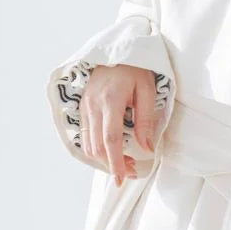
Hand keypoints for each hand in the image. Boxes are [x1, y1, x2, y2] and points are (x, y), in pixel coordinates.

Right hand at [79, 63, 158, 185]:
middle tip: (133, 172)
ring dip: (104, 159)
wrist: (116, 51)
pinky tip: (111, 152)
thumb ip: (146, 120)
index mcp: (110, 101)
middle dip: (113, 164)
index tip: (123, 178)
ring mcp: (85, 107)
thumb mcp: (147, 91)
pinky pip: (86, 135)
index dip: (116, 162)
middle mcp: (93, 106)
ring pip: (88, 143)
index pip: (111, 139)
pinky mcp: (82, 108)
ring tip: (125, 164)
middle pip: (97, 146)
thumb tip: (147, 149)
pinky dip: (96, 149)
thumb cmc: (136, 70)